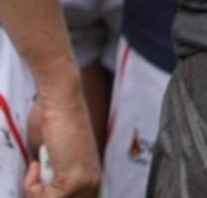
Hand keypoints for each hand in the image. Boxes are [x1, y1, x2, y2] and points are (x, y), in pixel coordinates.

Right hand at [23, 78, 99, 197]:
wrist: (60, 101)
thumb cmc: (52, 120)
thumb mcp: (52, 156)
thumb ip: (51, 176)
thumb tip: (42, 189)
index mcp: (90, 175)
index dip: (46, 193)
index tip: (38, 178)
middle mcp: (92, 182)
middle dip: (41, 194)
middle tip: (35, 175)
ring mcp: (85, 182)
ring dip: (35, 191)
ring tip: (36, 168)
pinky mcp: (74, 182)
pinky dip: (31, 187)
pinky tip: (36, 165)